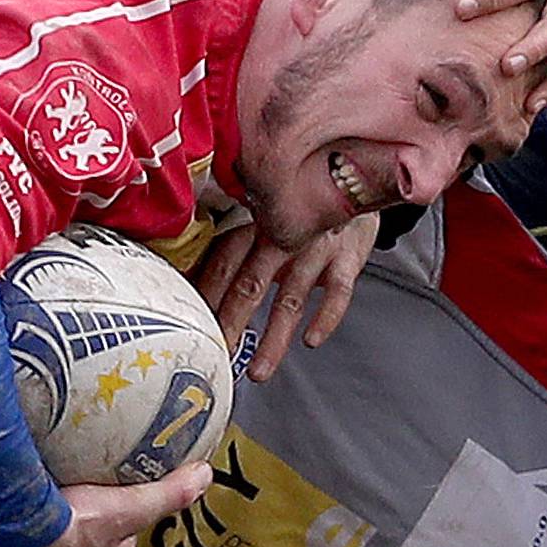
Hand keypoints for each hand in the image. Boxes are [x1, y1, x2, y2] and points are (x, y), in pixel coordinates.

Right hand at [0, 461, 214, 546]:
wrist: (17, 529)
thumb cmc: (70, 530)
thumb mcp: (130, 509)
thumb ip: (167, 494)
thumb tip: (201, 478)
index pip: (122, 542)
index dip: (129, 523)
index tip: (130, 502)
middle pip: (86, 538)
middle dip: (90, 518)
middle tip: (90, 488)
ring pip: (53, 533)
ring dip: (55, 513)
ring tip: (56, 482)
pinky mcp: (9, 537)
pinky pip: (22, 519)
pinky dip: (25, 504)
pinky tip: (25, 481)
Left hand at [194, 211, 378, 379]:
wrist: (356, 175)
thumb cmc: (303, 200)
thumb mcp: (267, 207)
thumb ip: (236, 236)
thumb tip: (191, 269)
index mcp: (255, 221)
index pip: (223, 262)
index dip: (205, 294)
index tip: (190, 325)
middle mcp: (283, 234)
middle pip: (249, 284)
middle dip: (231, 323)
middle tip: (216, 354)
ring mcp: (316, 248)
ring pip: (290, 300)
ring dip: (274, 340)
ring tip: (258, 372)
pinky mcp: (348, 258)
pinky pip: (338, 293)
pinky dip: (326, 317)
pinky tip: (312, 340)